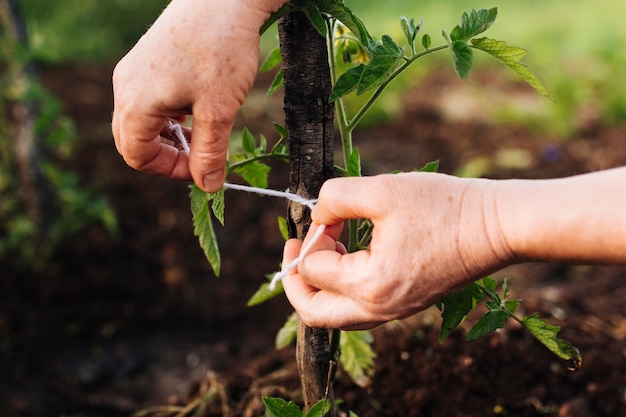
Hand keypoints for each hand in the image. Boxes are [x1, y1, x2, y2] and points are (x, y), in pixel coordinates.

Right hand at [112, 0, 286, 191]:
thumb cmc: (220, 50)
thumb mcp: (219, 110)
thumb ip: (210, 153)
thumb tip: (208, 186)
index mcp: (135, 103)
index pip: (138, 156)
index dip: (170, 170)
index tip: (203, 169)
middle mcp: (125, 87)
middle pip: (134, 140)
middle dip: (167, 155)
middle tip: (201, 156)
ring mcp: (133, 71)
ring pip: (141, 120)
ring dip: (169, 136)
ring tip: (203, 132)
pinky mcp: (146, 60)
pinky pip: (148, 100)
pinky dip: (169, 115)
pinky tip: (196, 109)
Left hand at [281, 172, 512, 329]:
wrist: (496, 226)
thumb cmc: (444, 207)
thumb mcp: (382, 189)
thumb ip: (335, 198)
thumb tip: (317, 216)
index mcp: (369, 286)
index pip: (313, 269)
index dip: (311, 236)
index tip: (328, 213)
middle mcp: (378, 309)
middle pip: (314, 314)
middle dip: (295, 280)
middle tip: (294, 249)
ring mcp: (393, 312)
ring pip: (335, 315)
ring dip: (319, 283)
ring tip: (327, 246)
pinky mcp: (404, 305)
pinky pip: (358, 308)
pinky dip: (342, 287)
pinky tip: (350, 254)